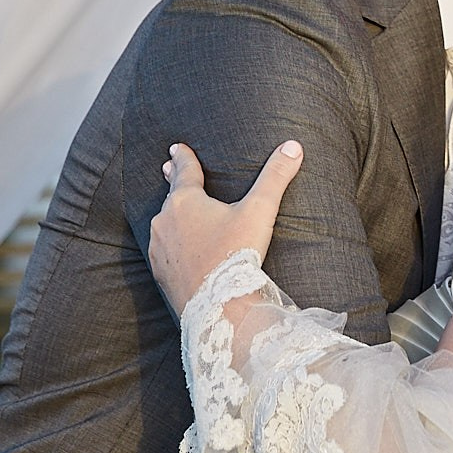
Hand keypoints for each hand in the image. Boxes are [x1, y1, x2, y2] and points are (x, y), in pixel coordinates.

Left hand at [148, 141, 303, 316]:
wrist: (218, 306)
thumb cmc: (237, 254)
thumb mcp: (260, 211)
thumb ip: (275, 176)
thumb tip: (293, 146)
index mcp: (186, 200)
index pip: (184, 170)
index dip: (182, 157)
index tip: (176, 147)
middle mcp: (166, 220)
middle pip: (171, 195)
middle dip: (172, 181)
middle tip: (166, 167)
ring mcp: (159, 247)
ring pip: (165, 223)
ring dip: (172, 215)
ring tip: (177, 212)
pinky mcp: (160, 271)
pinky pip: (163, 249)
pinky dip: (170, 243)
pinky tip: (178, 248)